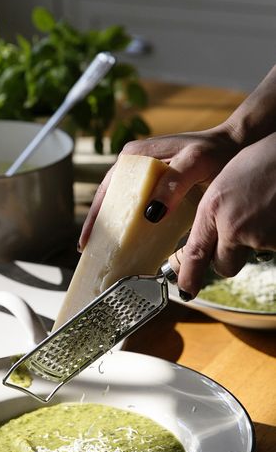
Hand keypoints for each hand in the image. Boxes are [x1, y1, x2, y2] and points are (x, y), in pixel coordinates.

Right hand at [79, 125, 238, 250]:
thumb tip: (150, 213)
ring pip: (124, 205)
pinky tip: (131, 241)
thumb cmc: (217, 151)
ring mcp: (145, 176)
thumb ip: (173, 184)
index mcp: (136, 156)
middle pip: (110, 199)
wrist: (237, 146)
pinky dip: (134, 225)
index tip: (88, 240)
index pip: (108, 189)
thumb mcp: (195, 163)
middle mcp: (135, 164)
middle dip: (100, 225)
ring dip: (116, 227)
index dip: (96, 217)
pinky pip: (140, 208)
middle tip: (90, 252)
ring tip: (105, 251)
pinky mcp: (158, 188)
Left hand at [176, 133, 275, 297]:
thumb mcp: (229, 179)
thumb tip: (214, 237)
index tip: (185, 292)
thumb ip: (216, 211)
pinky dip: (275, 235)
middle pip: (224, 265)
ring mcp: (261, 237)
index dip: (189, 276)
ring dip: (258, 240)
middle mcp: (234, 226)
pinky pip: (273, 247)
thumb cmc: (268, 159)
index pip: (195, 253)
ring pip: (252, 255)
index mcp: (214, 207)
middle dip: (229, 256)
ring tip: (267, 208)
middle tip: (243, 230)